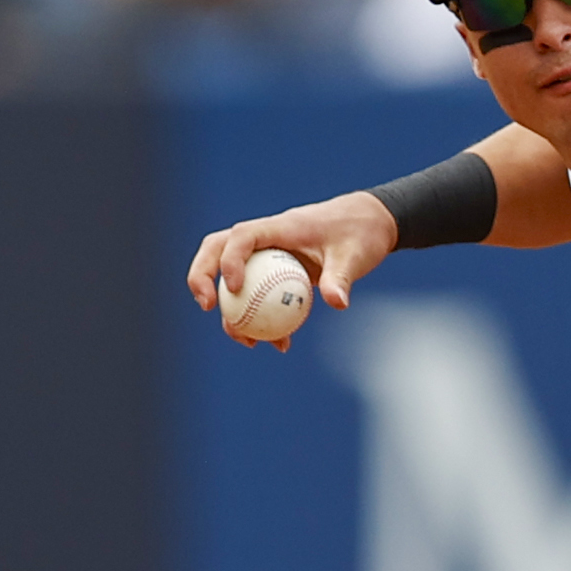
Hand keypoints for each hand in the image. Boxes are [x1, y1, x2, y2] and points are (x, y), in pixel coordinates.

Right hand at [186, 193, 397, 329]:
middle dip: (201, 275)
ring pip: (232, 275)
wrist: (369, 226)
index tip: (233, 288)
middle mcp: (266, 237)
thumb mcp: (354, 256)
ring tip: (246, 341)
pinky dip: (262, 319)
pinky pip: (258, 295)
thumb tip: (337, 303)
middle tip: (207, 306)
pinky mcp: (275, 270)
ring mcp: (267, 254)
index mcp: (280, 227)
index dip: (229, 259)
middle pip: (217, 248)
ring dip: (231, 309)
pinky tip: (280, 344)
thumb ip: (342, 278)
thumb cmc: (359, 234)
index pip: (242, 236)